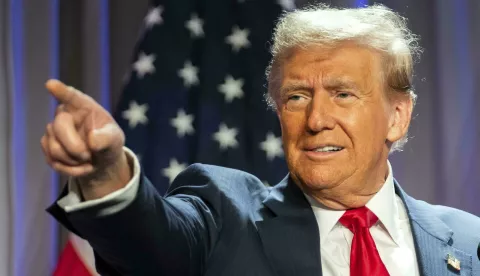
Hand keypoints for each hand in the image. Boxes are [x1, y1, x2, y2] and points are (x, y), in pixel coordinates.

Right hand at [41, 79, 130, 198]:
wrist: (100, 160)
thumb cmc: (108, 142)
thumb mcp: (115, 140)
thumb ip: (107, 138)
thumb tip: (92, 140)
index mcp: (84, 106)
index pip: (71, 96)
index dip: (61, 91)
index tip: (51, 84)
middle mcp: (65, 114)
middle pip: (59, 127)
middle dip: (75, 147)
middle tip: (89, 155)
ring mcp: (53, 130)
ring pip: (54, 148)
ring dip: (74, 161)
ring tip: (88, 160)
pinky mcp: (47, 146)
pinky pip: (52, 160)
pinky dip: (70, 169)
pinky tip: (81, 166)